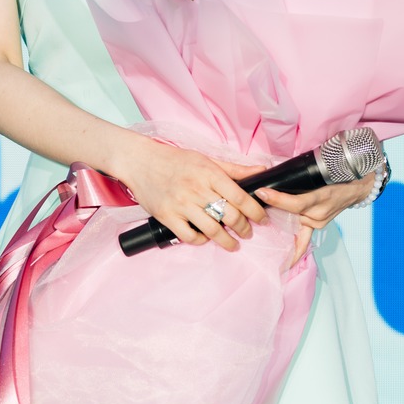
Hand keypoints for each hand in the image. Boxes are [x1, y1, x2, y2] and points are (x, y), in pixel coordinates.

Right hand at [114, 137, 268, 252]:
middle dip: (243, 228)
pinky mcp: (167, 216)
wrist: (140, 161)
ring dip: (226, 241)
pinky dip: (201, 241)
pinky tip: (206, 238)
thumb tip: (261, 171)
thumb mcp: (206, 159)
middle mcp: (196, 189)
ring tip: (233, 244)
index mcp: (209, 173)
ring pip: (212, 230)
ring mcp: (180, 204)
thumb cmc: (175, 160)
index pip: (240, 197)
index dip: (255, 212)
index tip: (262, 219)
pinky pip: (189, 236)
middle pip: (229, 216)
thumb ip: (234, 169)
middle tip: (247, 232)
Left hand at [254, 172, 379, 266]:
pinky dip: (294, 252)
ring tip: (254, 225)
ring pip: (292, 223)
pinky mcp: (317, 225)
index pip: (295, 202)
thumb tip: (274, 172)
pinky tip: (284, 265)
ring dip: (276, 223)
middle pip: (289, 214)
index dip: (277, 198)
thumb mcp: (322, 171)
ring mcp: (318, 221)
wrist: (358, 185)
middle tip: (248, 209)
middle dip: (270, 210)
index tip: (261, 192)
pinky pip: (304, 240)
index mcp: (321, 197)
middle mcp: (319, 213)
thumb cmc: (339, 173)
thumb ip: (300, 175)